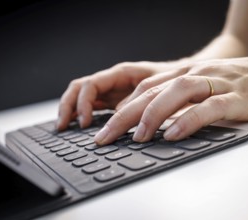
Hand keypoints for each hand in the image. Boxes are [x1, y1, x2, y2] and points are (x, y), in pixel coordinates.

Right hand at [57, 61, 181, 129]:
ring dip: (71, 110)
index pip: (90, 85)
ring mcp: (112, 90)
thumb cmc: (172, 80)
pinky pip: (92, 104)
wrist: (183, 79)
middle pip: (79, 89)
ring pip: (82, 95)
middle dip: (68, 106)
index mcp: (120, 73)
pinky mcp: (114, 99)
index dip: (83, 104)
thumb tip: (121, 116)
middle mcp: (112, 81)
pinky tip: (80, 125)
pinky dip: (82, 113)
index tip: (84, 123)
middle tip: (64, 126)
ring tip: (65, 126)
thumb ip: (139, 101)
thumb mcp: (158, 88)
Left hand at [94, 54, 247, 144]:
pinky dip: (189, 120)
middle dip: (124, 116)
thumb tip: (154, 121)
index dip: (122, 107)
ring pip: (175, 94)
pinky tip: (174, 134)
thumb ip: (178, 100)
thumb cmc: (236, 83)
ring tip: (137, 137)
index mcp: (183, 74)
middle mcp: (193, 75)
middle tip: (106, 136)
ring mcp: (214, 84)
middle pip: (151, 92)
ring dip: (152, 116)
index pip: (144, 89)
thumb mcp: (201, 86)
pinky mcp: (236, 97)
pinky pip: (208, 108)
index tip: (106, 128)